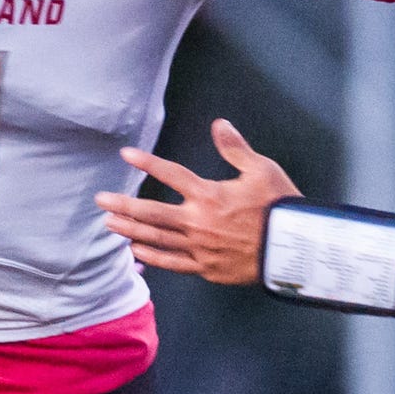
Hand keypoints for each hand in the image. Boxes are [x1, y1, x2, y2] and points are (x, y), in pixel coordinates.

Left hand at [96, 119, 300, 283]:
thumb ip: (235, 148)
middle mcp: (198, 222)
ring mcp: (200, 248)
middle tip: (101, 201)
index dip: (146, 163)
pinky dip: (152, 257)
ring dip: (131, 230)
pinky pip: (173, 263)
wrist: (293, 248)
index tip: (126, 155)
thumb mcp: (261, 170)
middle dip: (124, 205)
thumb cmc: (279, 207)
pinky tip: (136, 251)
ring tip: (110, 224)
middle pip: (152, 213)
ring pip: (157, 239)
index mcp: (209, 195)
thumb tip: (219, 124)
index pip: (171, 174)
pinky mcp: (206, 268)